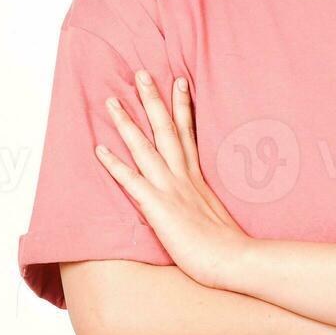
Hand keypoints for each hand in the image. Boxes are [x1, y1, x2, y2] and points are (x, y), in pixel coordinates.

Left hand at [94, 69, 248, 288]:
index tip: (179, 81)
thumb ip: (208, 202)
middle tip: (142, 74)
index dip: (182, 106)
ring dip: (127, 122)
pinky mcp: (159, 207)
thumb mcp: (220, 215)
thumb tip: (206, 202)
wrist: (235, 260)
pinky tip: (99, 150)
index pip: (188, 133)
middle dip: (153, 100)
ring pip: (145, 147)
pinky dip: (115, 164)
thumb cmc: (230, 246)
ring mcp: (171, 189)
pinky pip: (132, 182)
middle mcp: (184, 177)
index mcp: (198, 178)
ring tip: (112, 101)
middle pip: (166, 130)